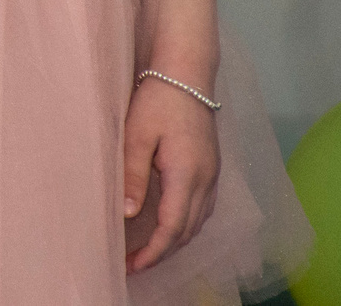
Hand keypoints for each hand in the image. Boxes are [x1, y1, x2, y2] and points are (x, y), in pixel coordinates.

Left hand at [122, 77, 220, 272]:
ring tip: (148, 251)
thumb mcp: (136, 136)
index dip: (153, 251)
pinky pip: (202, 208)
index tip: (133, 265)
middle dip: (162, 252)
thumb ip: (133, 175)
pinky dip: (186, 225)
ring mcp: (212, 175)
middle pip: (187, 231)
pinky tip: (169, 226)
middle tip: (134, 264)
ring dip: (175, 240)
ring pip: (198, 222)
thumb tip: (128, 213)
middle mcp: (206, 181)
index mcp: (187, 175)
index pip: (172, 227)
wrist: (185, 74)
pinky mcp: (211, 167)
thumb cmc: (156, 100)